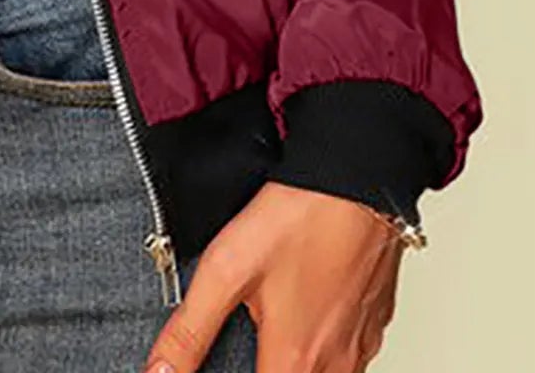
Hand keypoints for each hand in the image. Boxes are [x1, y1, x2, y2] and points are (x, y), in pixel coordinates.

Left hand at [142, 181, 404, 372]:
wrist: (358, 180)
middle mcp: (335, 364)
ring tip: (270, 336)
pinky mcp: (375, 323)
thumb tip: (159, 372)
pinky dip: (322, 352)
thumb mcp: (226, 270)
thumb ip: (191, 330)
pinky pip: (348, 358)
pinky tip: (305, 317)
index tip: (223, 366)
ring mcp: (361, 345)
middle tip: (245, 350)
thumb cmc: (298, 220)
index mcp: (294, 360)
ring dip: (294, 365)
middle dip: (267, 370)